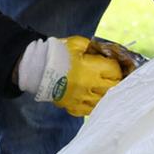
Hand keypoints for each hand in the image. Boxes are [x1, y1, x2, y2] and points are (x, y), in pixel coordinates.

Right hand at [18, 36, 139, 116]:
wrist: (36, 68)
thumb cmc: (57, 53)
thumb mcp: (77, 43)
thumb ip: (93, 47)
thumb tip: (104, 51)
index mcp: (89, 68)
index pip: (114, 71)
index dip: (116, 68)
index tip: (114, 67)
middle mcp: (87, 85)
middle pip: (112, 88)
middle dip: (116, 83)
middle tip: (115, 79)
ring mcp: (80, 98)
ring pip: (103, 102)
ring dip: (107, 95)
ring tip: (106, 90)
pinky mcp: (72, 106)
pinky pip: (89, 111)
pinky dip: (94, 106)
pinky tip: (94, 100)